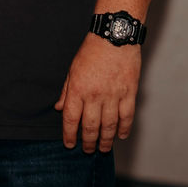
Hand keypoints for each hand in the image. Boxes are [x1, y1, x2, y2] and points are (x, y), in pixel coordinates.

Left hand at [55, 34, 141, 153]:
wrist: (114, 36)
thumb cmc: (91, 51)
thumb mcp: (72, 69)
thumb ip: (66, 91)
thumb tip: (58, 108)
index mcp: (78, 88)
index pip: (70, 118)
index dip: (69, 134)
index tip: (69, 144)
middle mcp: (95, 95)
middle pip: (90, 126)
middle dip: (87, 142)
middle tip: (87, 150)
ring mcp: (113, 95)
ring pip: (109, 126)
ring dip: (106, 140)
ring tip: (103, 148)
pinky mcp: (129, 93)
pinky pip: (127, 116)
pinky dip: (124, 128)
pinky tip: (120, 135)